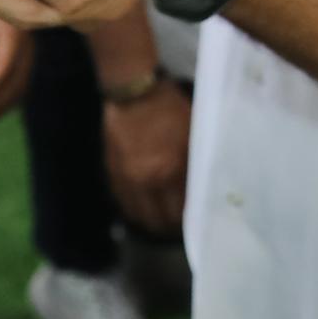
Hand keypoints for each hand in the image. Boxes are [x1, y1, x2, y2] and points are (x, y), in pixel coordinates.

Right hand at [103, 78, 192, 232]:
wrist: (134, 91)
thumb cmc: (170, 107)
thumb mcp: (193, 132)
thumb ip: (197, 161)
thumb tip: (205, 183)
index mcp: (172, 170)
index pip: (184, 209)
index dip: (191, 219)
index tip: (197, 222)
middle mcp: (148, 180)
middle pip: (160, 217)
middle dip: (171, 225)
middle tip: (179, 227)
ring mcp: (127, 178)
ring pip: (139, 214)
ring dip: (150, 222)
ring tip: (159, 225)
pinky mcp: (112, 172)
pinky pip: (122, 201)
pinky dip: (132, 209)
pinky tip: (140, 211)